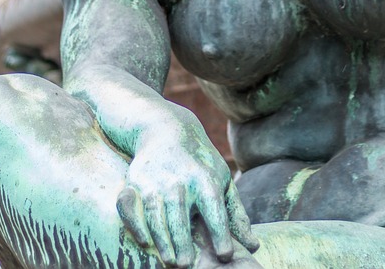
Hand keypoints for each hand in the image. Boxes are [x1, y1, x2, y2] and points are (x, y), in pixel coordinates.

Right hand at [116, 123, 258, 266]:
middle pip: (181, 215)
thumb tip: (254, 246)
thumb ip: (236, 215)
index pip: (214, 210)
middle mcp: (179, 180)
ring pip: (156, 214)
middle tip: (188, 266)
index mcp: (205, 180)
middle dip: (183, 242)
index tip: (226, 255)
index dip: (220, 233)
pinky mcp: (134, 182)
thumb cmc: (200, 164)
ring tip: (170, 263)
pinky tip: (144, 242)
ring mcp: (154, 180)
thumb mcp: (222, 182)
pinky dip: (135, 224)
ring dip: (162, 240)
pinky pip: (130, 206)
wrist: (167, 130)